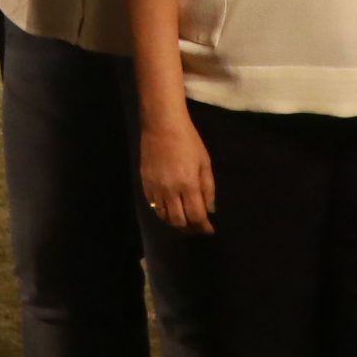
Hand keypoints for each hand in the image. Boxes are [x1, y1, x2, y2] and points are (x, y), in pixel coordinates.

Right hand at [138, 109, 215, 235]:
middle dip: (191, 229)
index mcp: (188, 185)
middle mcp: (170, 191)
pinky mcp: (146, 184)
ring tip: (186, 222)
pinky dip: (164, 213)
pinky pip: (154, 206)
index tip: (210, 230)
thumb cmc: (189, 141)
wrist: (162, 126)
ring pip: (165, 217)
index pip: (196, 216)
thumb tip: (210, 210)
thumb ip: (208, 188)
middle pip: (179, 221)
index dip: (204, 227)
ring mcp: (156, 188)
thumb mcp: (204, 163)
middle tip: (199, 228)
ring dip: (177, 223)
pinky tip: (172, 211)